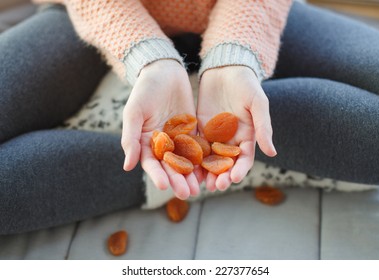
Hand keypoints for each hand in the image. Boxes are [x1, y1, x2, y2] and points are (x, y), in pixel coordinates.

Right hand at [121, 60, 199, 198]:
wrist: (164, 71)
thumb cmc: (144, 90)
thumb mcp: (134, 113)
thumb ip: (131, 138)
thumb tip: (127, 166)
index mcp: (146, 142)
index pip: (151, 163)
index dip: (157, 175)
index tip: (165, 186)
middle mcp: (163, 144)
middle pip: (170, 166)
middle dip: (178, 180)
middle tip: (187, 193)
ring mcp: (179, 138)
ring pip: (186, 160)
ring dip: (192, 174)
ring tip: (200, 188)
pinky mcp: (194, 131)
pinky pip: (199, 147)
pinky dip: (204, 159)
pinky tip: (211, 169)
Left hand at [197, 66, 276, 190]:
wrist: (226, 68)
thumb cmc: (246, 84)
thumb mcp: (258, 103)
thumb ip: (263, 127)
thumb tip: (272, 153)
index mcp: (247, 135)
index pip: (244, 158)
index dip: (240, 170)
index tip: (233, 179)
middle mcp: (230, 139)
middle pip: (225, 162)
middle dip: (220, 175)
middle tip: (214, 186)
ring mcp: (214, 134)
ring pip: (209, 157)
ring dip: (205, 171)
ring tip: (199, 183)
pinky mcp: (200, 127)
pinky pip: (195, 144)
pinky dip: (192, 156)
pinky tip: (185, 165)